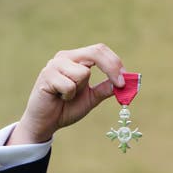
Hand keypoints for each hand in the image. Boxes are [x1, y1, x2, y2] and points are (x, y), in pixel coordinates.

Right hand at [7, 43, 125, 144]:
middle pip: (95, 52)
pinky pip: (69, 85)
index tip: (125, 80)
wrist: (46, 122)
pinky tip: (58, 98)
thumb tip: (126, 83)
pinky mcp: (46, 75)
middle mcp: (66, 57)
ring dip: (80, 90)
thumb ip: (106, 88)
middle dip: (112, 69)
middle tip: (120, 84)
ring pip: (83, 73)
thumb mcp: (92, 98)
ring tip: (67, 96)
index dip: (115, 63)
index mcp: (77, 58)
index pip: (100, 50)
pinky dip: (68, 96)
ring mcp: (55, 64)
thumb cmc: (67, 107)